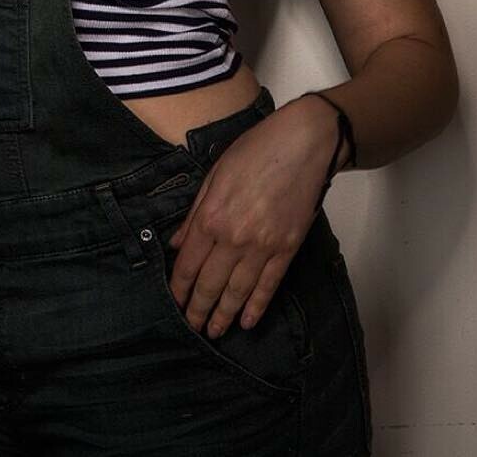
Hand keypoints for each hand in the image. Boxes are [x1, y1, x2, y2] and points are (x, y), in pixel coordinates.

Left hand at [165, 94, 341, 337]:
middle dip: (198, 309)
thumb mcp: (214, 174)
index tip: (174, 303)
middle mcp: (234, 238)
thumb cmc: (256, 150)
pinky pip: (268, 285)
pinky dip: (256, 306)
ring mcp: (263, 247)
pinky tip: (247, 322)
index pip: (188, 264)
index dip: (179, 288)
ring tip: (214, 332)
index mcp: (211, 216)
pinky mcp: (287, 249)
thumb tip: (177, 244)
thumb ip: (194, 213)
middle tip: (191, 328)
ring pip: (238, 291)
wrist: (302, 145)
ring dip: (224, 315)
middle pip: (210, 284)